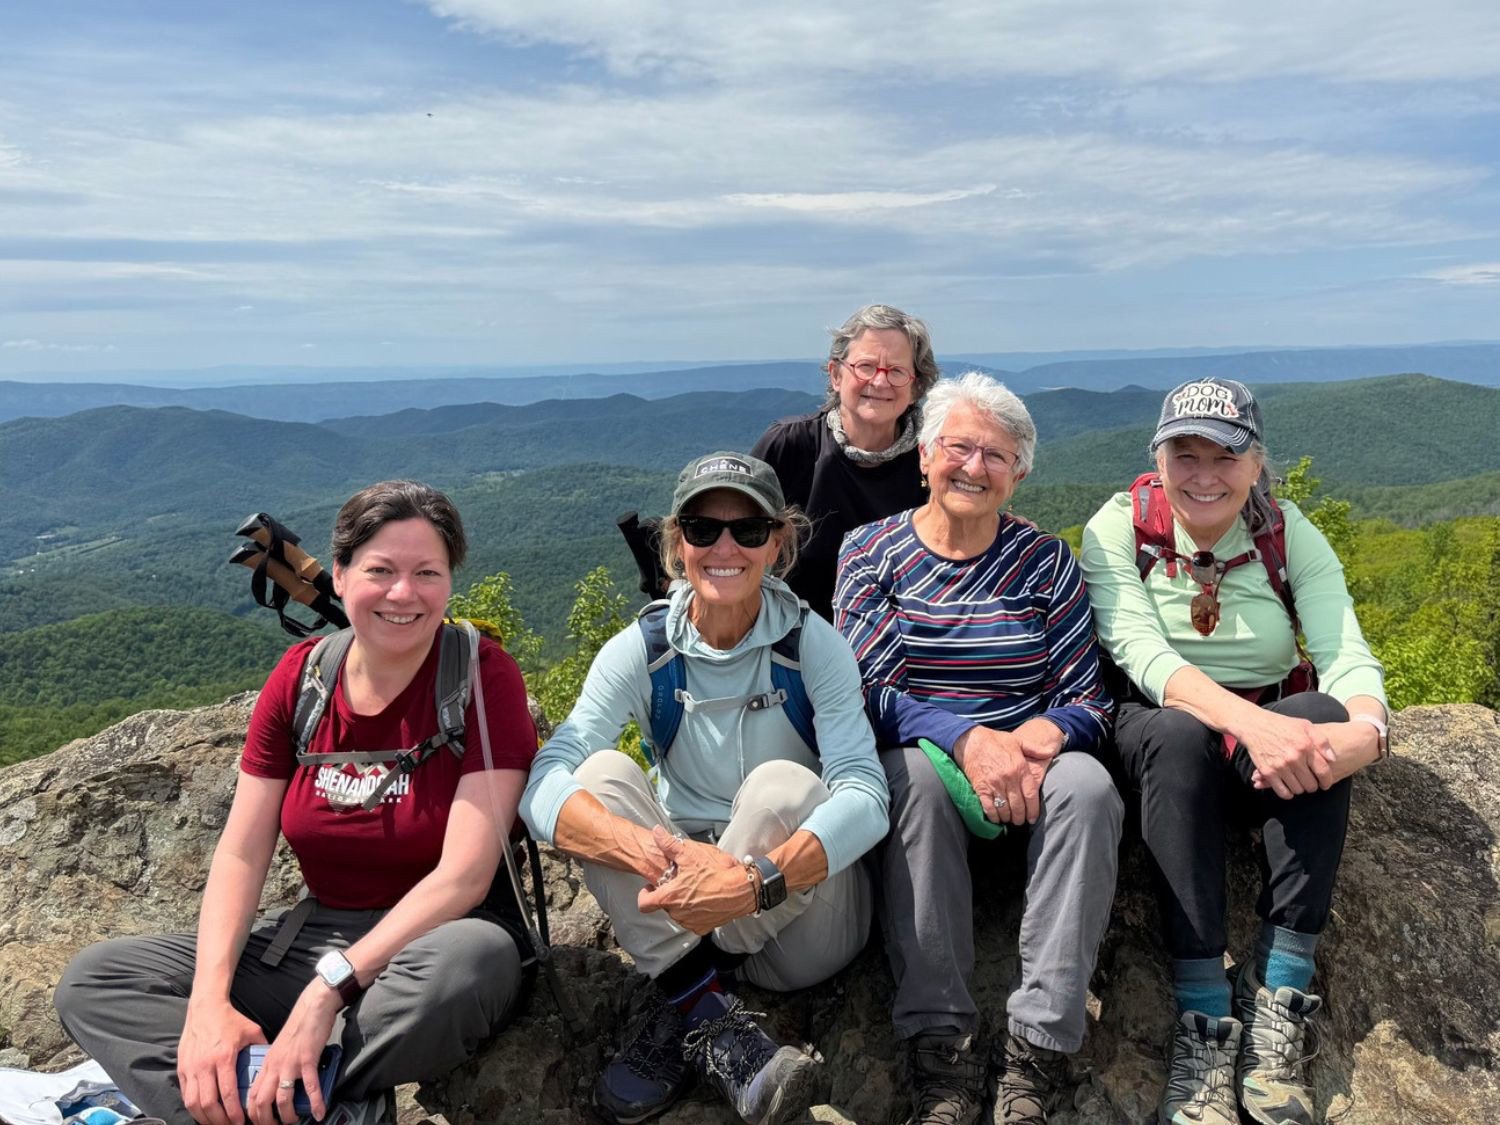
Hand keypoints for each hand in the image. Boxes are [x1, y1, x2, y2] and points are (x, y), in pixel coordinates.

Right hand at [178, 999, 265, 1124]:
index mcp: (224, 1057)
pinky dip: (193, 1108)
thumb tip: (274, 1062)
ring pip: (194, 1103)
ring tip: (216, 1124)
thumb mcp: (251, 1031)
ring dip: (205, 1118)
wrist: (205, 1007)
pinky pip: (185, 1095)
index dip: (234, 1112)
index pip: (227, 1093)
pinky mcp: (182, 1068)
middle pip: (209, 1104)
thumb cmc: (230, 1019)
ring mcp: (191, 1068)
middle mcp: (205, 1065)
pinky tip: (203, 1113)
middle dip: (220, 1120)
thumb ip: (262, 1048)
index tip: (241, 1122)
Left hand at [244, 984, 339, 1123]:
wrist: (312, 1007)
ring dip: (287, 1115)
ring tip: (294, 1121)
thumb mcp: (280, 1048)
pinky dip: (316, 1102)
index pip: (252, 1096)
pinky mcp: (308, 1059)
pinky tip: (319, 1112)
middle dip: (265, 1121)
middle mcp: (274, 1066)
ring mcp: (290, 1064)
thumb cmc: (298, 1027)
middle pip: (262, 1102)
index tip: (259, 1123)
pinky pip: (311, 1086)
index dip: (253, 1115)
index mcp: (266, 1064)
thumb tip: (279, 1085)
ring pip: (282, 1098)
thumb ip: (276, 1066)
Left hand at [637, 826, 752, 934]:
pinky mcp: (704, 927)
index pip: (643, 904)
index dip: (645, 894)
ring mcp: (691, 922)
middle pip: (664, 906)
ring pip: (678, 913)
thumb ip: (669, 844)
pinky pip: (693, 920)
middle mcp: (677, 914)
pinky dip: (696, 912)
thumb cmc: (717, 872)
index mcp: (670, 897)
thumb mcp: (691, 853)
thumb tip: (657, 833)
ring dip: (683, 903)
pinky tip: (705, 898)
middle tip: (681, 881)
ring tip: (696, 888)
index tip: (652, 887)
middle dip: (670, 894)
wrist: (742, 889)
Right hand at [954, 726, 1038, 825]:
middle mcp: (1008, 778)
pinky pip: (989, 807)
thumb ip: (1035, 749)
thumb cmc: (995, 740)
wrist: (971, 740)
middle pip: (1018, 806)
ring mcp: (994, 784)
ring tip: (1009, 820)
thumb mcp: (1018, 741)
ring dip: (1008, 818)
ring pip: (1004, 809)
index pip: (1030, 795)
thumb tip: (1051, 751)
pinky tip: (996, 818)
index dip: (1033, 810)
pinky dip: (993, 816)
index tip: (1032, 818)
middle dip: (1020, 817)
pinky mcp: (980, 788)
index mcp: (1020, 768)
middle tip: (1020, 821)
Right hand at [1235, 708, 1335, 798]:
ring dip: (1300, 788)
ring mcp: (1280, 766)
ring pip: (1298, 790)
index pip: (1323, 772)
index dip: (1327, 781)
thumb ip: (1322, 741)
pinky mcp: (1267, 771)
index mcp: (1305, 746)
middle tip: (1309, 781)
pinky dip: (1287, 793)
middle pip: (1311, 784)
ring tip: (1298, 781)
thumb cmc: (1281, 725)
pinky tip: (1288, 786)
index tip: (1325, 784)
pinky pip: (1283, 792)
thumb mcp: (1305, 726)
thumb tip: (1333, 759)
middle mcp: (1293, 758)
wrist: (1254, 725)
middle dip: (1312, 785)